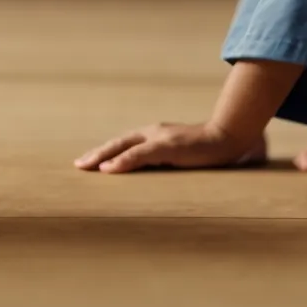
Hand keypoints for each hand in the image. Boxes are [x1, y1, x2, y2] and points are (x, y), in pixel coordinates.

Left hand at [74, 121, 264, 173]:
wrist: (227, 138)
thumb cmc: (204, 150)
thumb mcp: (178, 155)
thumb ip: (162, 160)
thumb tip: (148, 173)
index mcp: (154, 135)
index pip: (124, 144)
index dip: (105, 152)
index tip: (88, 162)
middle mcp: (152, 132)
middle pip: (118, 143)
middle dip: (97, 154)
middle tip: (78, 165)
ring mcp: (159, 138)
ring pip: (124, 147)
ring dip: (103, 157)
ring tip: (87, 166)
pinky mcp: (168, 146)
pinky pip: (140, 155)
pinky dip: (123, 162)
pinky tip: (109, 169)